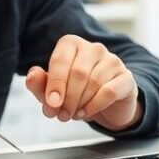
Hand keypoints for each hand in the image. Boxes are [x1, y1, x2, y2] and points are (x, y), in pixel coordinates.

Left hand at [26, 35, 142, 130]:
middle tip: (61, 114)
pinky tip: (87, 113)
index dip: (54, 84)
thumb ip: (40, 84)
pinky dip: (95, 105)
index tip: (51, 104)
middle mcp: (93, 48)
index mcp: (72, 44)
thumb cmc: (77, 93)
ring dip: (80, 103)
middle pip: (78, 73)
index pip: (61, 60)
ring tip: (73, 114)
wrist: (107, 105)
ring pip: (94, 82)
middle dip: (67, 98)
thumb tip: (32, 75)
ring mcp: (112, 61)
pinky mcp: (126, 77)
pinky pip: (109, 91)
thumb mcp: (53, 91)